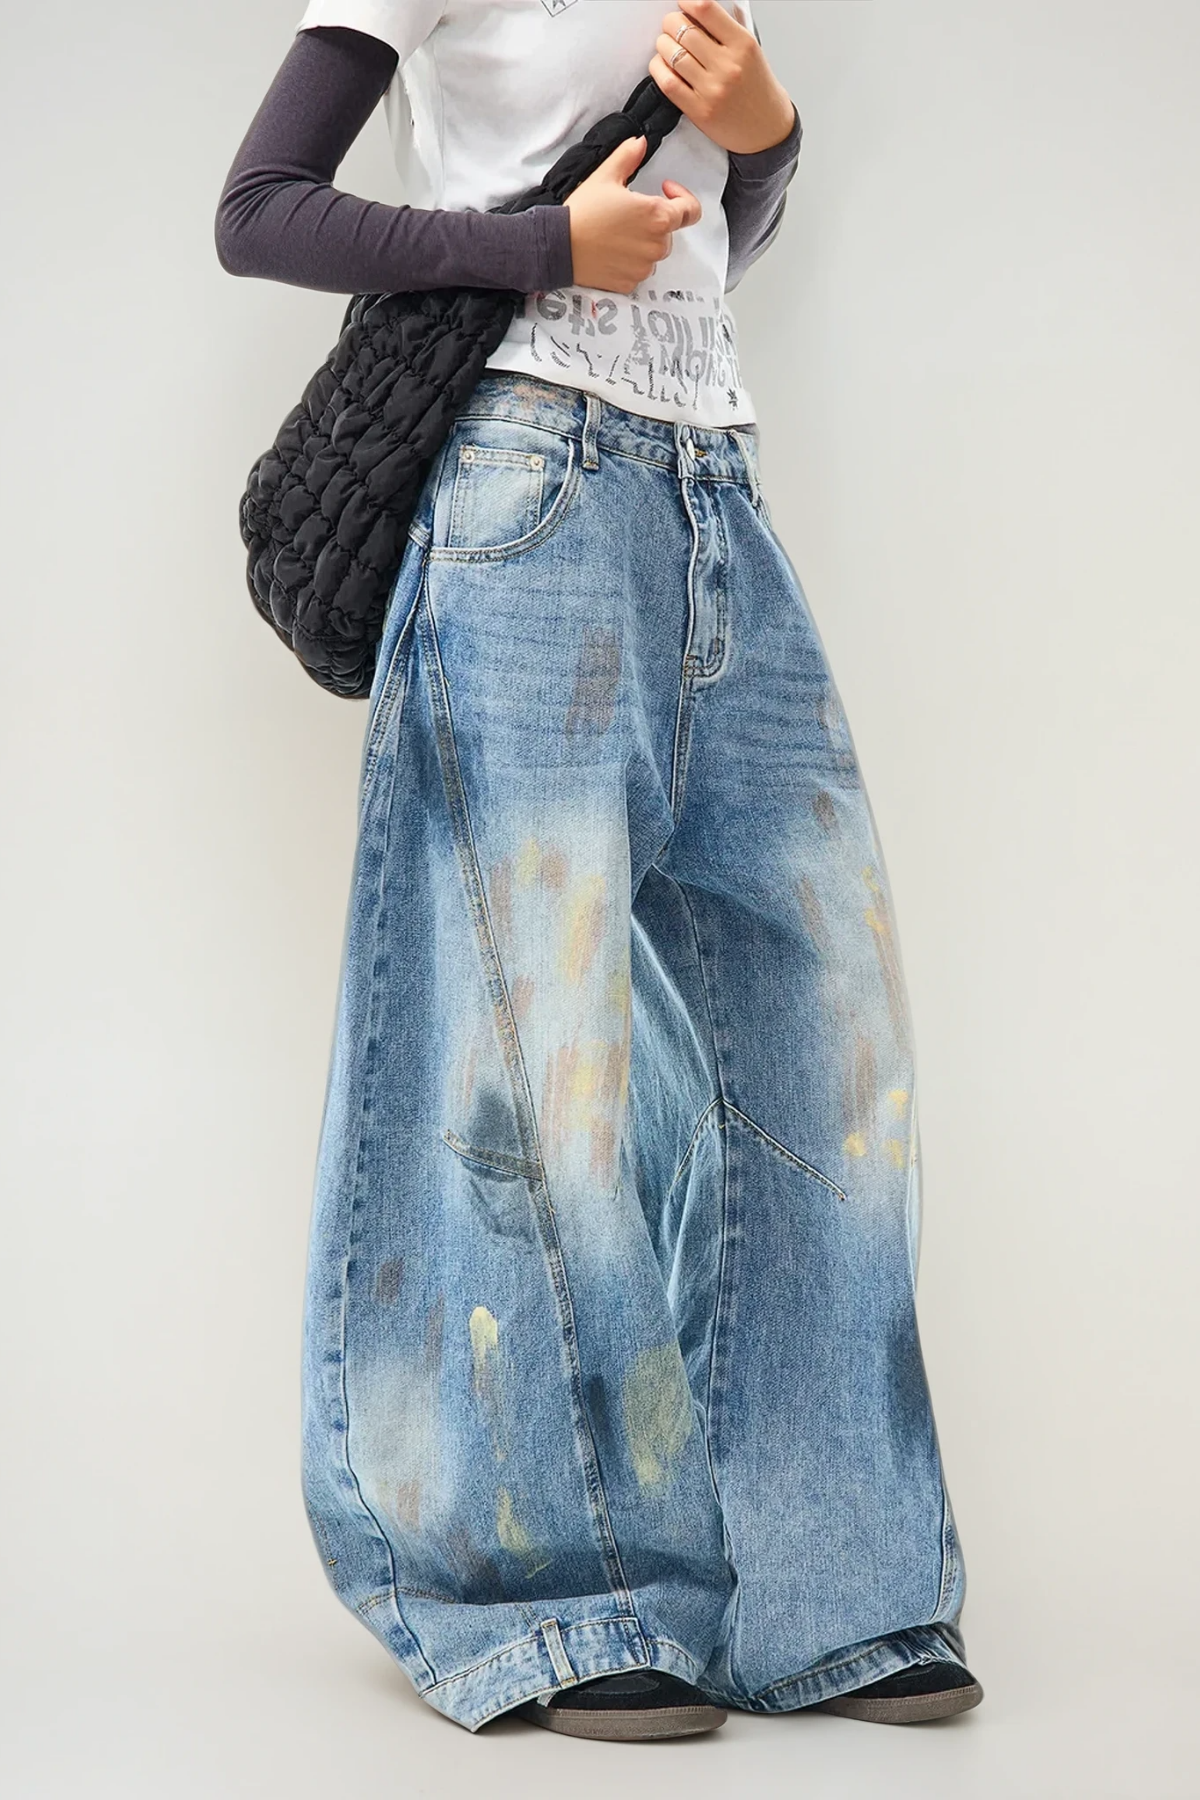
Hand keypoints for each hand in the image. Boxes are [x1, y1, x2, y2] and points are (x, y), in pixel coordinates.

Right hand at [564, 134, 701, 293]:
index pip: (691, 211)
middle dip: (653, 221)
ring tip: (617, 233)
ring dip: (642, 242)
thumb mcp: (605, 175)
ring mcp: (644, 267)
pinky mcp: (631, 283)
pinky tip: (611, 251)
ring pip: (653, 252)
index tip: (665, 192)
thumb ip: (628, 156)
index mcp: (658, 216)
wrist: (558, 246)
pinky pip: (638, 270)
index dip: (682, 197)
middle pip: (668, 232)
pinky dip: (629, 262)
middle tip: (628, 213)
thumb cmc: (582, 212)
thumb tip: (640, 142)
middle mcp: (657, 245)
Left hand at [650, 0, 795, 154]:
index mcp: (743, 44)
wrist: (766, 129)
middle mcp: (728, 66)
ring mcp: (713, 90)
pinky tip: (662, 65)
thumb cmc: (756, 88)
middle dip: (671, 23)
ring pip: (672, 54)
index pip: (706, 9)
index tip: (682, 2)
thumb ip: (726, 29)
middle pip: (683, 30)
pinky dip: (658, 68)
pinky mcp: (699, 111)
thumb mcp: (751, 50)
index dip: (686, 1)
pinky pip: (668, 82)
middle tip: (671, 26)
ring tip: (667, 45)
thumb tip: (694, 11)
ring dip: (663, 45)